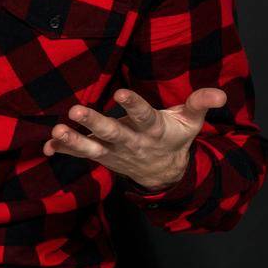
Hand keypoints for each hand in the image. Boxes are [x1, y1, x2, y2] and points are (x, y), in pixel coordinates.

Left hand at [42, 87, 226, 190]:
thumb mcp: (191, 122)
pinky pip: (80, 155)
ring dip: (74, 141)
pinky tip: (47, 147)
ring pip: (92, 148)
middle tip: (75, 111)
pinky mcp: (101, 157)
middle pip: (113, 133)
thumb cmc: (174, 138)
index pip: (144, 116)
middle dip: (94, 123)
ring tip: (56, 132)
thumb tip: (220, 92)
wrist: (164, 175)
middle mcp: (132, 142)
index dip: (134, 105)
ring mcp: (114, 153)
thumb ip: (200, 104)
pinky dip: (64, 152)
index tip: (121, 93)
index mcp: (154, 131)